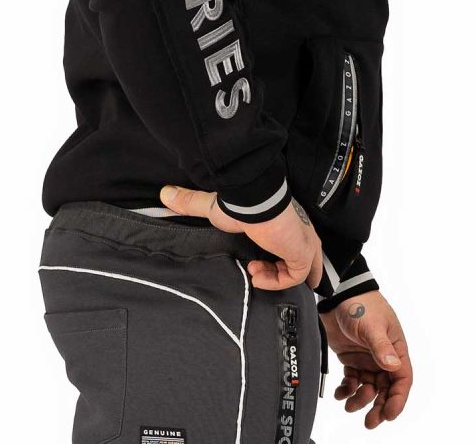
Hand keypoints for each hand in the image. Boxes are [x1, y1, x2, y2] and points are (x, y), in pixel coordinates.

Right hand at [159, 184, 323, 290]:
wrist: (254, 200)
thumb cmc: (240, 202)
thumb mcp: (214, 208)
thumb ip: (191, 203)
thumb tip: (164, 194)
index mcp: (286, 223)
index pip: (294, 245)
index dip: (279, 260)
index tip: (254, 265)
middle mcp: (300, 232)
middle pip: (310, 261)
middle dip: (290, 274)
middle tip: (263, 276)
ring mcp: (304, 243)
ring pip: (302, 272)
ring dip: (275, 277)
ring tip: (253, 272)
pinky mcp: (302, 253)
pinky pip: (295, 277)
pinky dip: (276, 281)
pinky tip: (256, 273)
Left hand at [320, 289, 411, 429]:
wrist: (338, 293)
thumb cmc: (361, 303)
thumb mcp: (372, 325)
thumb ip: (381, 347)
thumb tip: (393, 366)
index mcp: (396, 349)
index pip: (402, 380)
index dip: (397, 399)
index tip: (388, 414)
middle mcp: (383, 357)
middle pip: (386, 389)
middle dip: (379, 406)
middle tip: (370, 422)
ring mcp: (367, 358)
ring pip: (369, 388)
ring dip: (361, 400)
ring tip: (350, 405)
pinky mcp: (351, 358)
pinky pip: (353, 381)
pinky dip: (348, 390)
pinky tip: (341, 393)